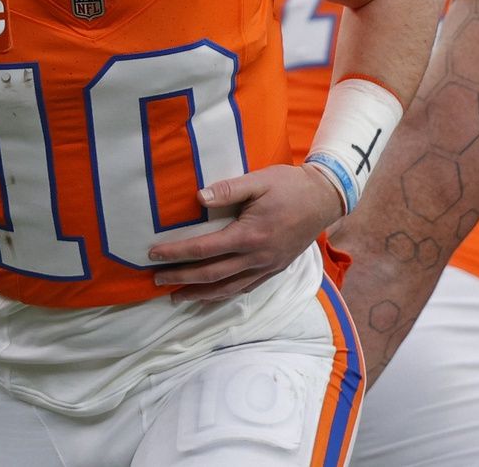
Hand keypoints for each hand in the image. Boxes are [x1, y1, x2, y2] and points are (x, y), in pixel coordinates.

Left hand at [146, 163, 344, 303]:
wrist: (325, 199)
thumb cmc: (290, 186)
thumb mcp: (259, 180)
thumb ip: (228, 189)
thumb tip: (199, 197)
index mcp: (250, 235)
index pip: (204, 249)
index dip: (177, 253)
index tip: (154, 255)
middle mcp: (258, 257)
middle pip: (212, 275)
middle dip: (182, 279)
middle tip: (157, 280)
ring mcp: (268, 267)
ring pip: (229, 288)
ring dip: (201, 294)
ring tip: (177, 297)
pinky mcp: (275, 269)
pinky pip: (246, 288)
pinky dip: (225, 295)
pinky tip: (211, 296)